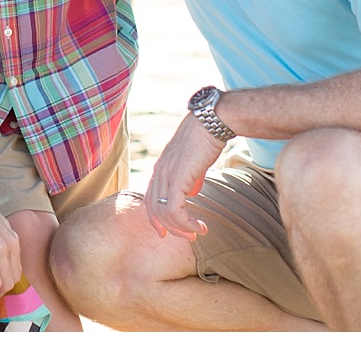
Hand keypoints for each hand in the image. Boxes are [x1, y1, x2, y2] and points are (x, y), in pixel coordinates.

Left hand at [142, 113, 226, 241]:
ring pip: (164, 213)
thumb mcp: (193, 162)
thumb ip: (190, 178)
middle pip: (154, 209)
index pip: (150, 199)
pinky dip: (186, 223)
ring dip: (182, 228)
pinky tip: (200, 226)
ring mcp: (166, 175)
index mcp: (160, 168)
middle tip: (189, 237)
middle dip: (170, 228)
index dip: (156, 218)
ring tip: (198, 233)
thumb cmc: (205, 139)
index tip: (166, 232)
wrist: (210, 123)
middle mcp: (159, 172)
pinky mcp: (177, 178)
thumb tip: (191, 192)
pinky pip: (175, 209)